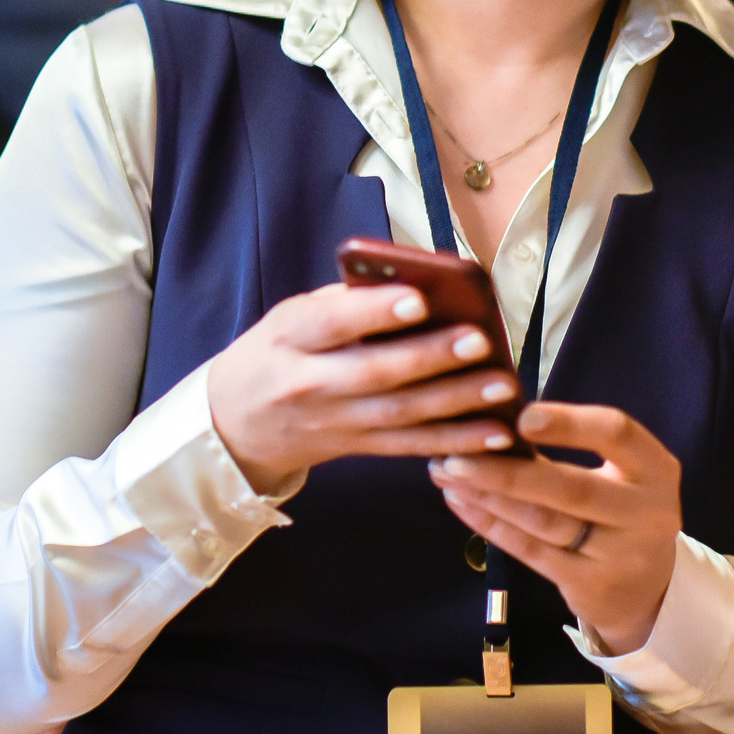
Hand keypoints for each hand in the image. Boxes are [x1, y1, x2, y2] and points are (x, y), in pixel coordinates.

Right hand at [206, 284, 524, 493]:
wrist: (232, 425)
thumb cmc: (276, 353)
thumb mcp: (291, 317)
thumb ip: (346, 302)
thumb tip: (416, 284)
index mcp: (290, 338)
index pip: (331, 323)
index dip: (374, 312)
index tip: (418, 299)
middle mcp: (309, 385)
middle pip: (373, 373)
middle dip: (429, 357)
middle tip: (478, 339)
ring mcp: (333, 424)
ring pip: (399, 415)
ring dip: (456, 402)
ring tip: (501, 385)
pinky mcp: (355, 449)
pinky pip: (410, 447)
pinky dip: (455, 442)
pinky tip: (495, 431)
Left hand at [428, 402, 680, 655]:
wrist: (648, 589)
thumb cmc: (623, 511)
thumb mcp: (626, 473)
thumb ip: (580, 444)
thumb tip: (501, 416)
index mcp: (656, 469)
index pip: (617, 434)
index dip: (569, 423)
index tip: (520, 416)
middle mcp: (645, 512)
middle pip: (571, 488)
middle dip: (508, 471)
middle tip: (455, 452)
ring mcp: (618, 555)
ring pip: (544, 522)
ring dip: (489, 496)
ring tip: (447, 472)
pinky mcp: (589, 586)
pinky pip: (530, 551)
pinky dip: (491, 525)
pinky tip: (462, 502)